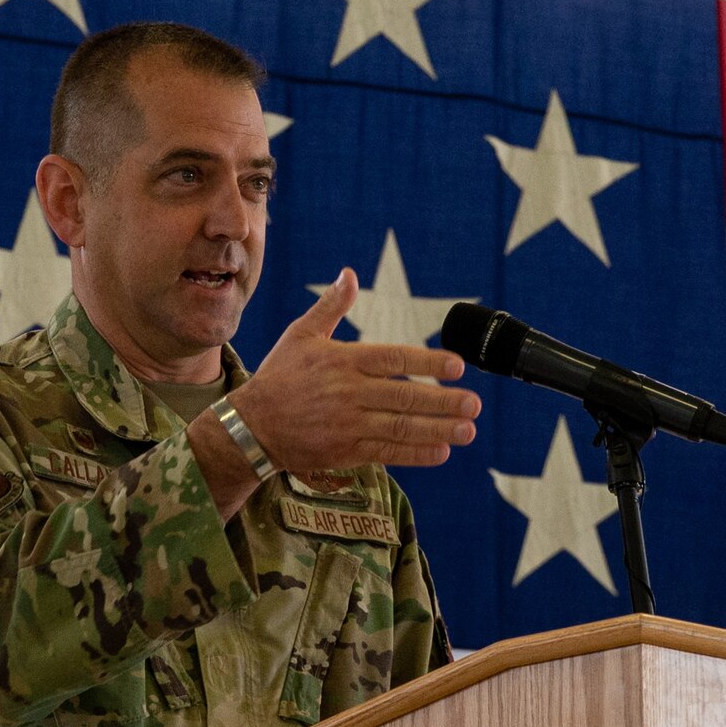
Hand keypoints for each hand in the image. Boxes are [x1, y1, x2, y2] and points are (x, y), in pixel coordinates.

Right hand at [229, 267, 481, 471]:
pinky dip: (416, 453)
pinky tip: (441, 451)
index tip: (458, 365)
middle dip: (443, 401)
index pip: (394, 358)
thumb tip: (349, 273)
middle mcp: (349, 393)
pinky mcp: (346, 451)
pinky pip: (388, 452)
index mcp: (343, 361)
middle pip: (405, 396)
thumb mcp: (300, 334)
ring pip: (401, 427)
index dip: (428, 361)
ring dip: (438, 429)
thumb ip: (331, 306)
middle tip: (474, 403)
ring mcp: (348, 424)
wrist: (251, 426)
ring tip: (468, 430)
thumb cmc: (279, 377)